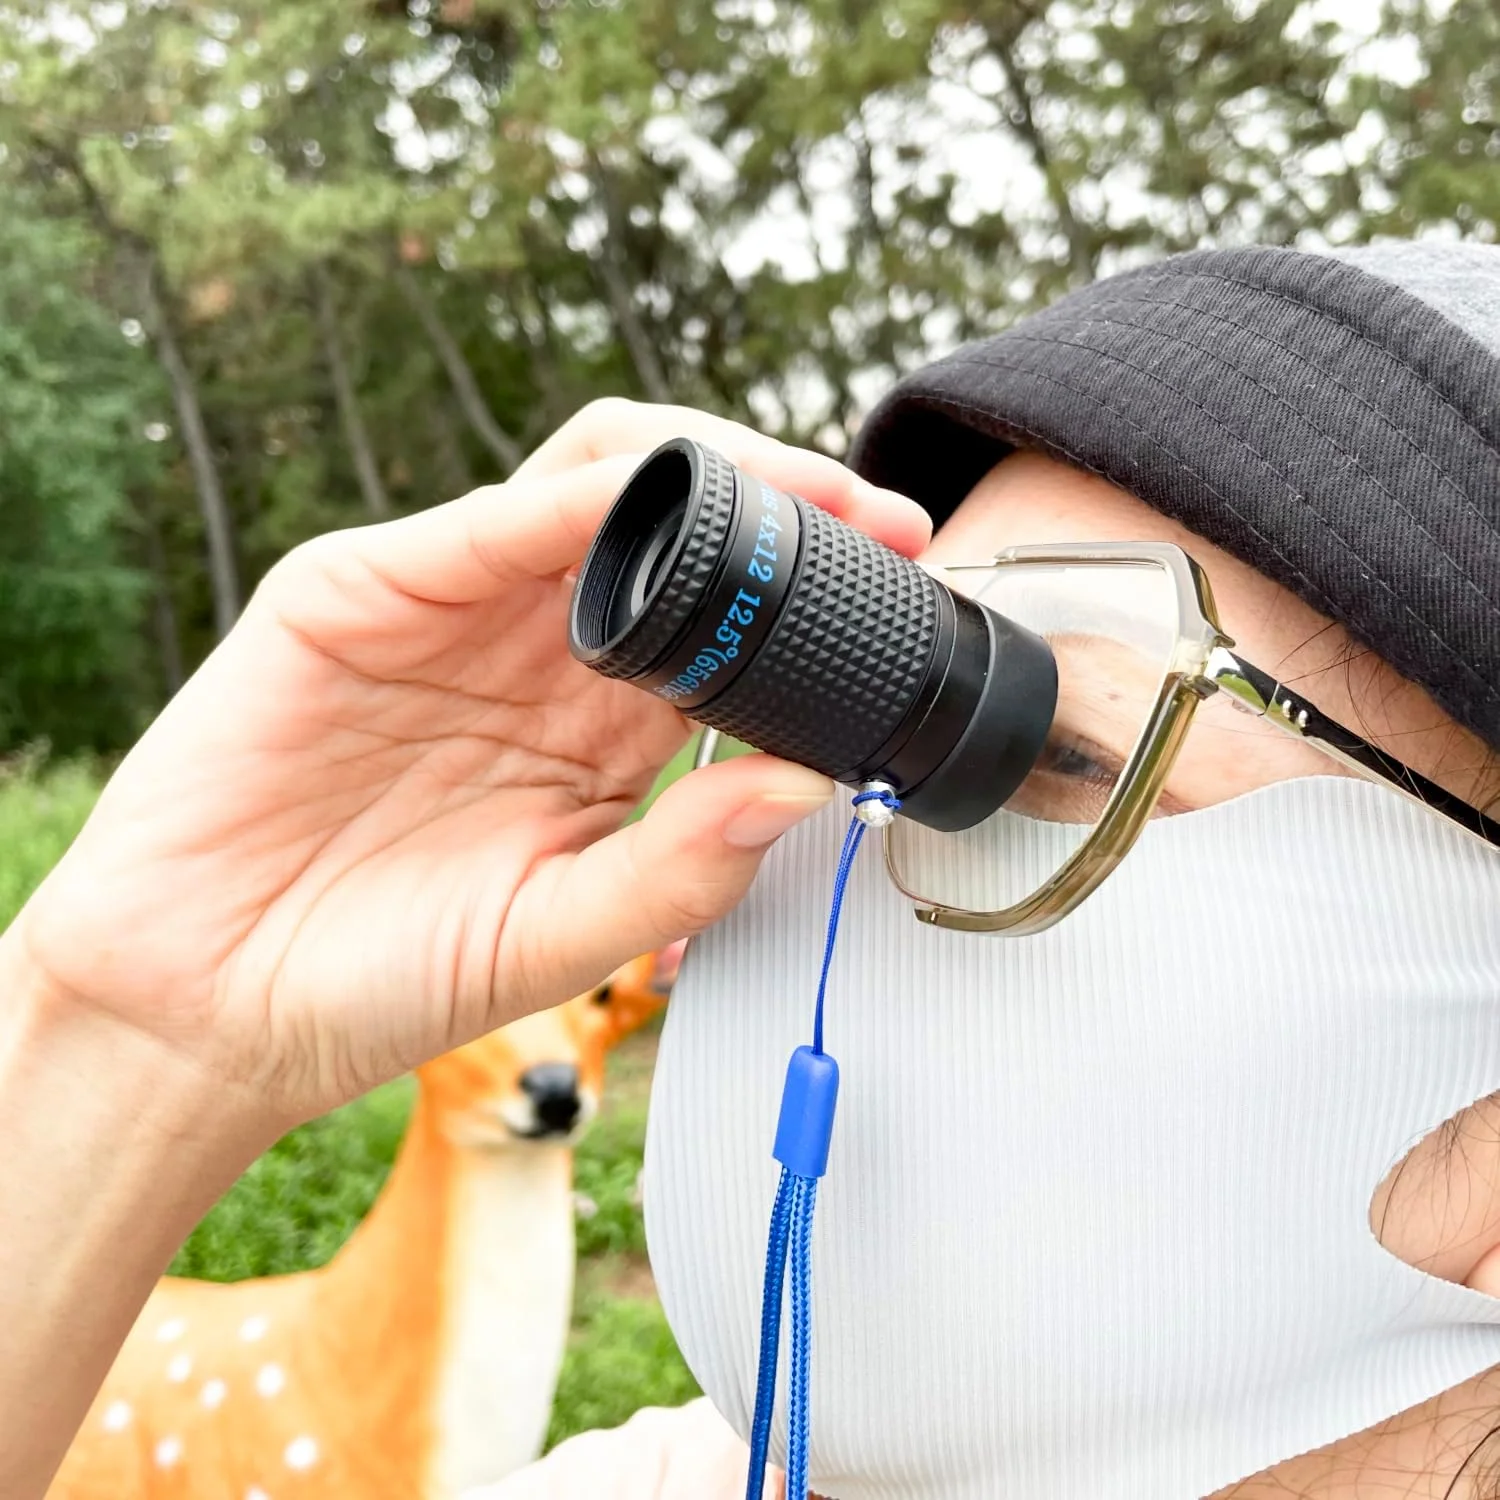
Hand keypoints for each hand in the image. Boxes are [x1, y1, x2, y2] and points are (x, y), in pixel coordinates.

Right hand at [10, 401, 928, 1128]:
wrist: (210, 1012)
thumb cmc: (381, 979)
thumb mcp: (560, 934)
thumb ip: (683, 867)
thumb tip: (815, 789)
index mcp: (596, 728)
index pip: (724, 620)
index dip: (815, 591)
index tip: (911, 590)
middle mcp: (533, 654)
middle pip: (674, 525)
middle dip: (785, 504)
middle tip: (884, 522)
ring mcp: (447, 615)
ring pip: (587, 485)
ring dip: (701, 474)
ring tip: (802, 494)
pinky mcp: (352, 596)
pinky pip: (475, 528)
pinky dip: (565, 506)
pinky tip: (641, 508)